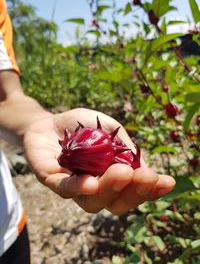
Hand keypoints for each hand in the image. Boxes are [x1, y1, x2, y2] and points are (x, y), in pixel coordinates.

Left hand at [23, 108, 174, 214]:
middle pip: (115, 203)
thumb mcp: (110, 129)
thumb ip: (125, 147)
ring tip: (121, 173)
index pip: (133, 192)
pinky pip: (64, 188)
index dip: (151, 191)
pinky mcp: (50, 179)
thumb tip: (144, 166)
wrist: (50, 121)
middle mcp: (94, 188)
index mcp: (110, 178)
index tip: (166, 182)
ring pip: (92, 202)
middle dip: (133, 192)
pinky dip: (77, 187)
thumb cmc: (83, 126)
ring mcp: (73, 186)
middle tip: (144, 176)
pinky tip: (90, 182)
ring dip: (109, 190)